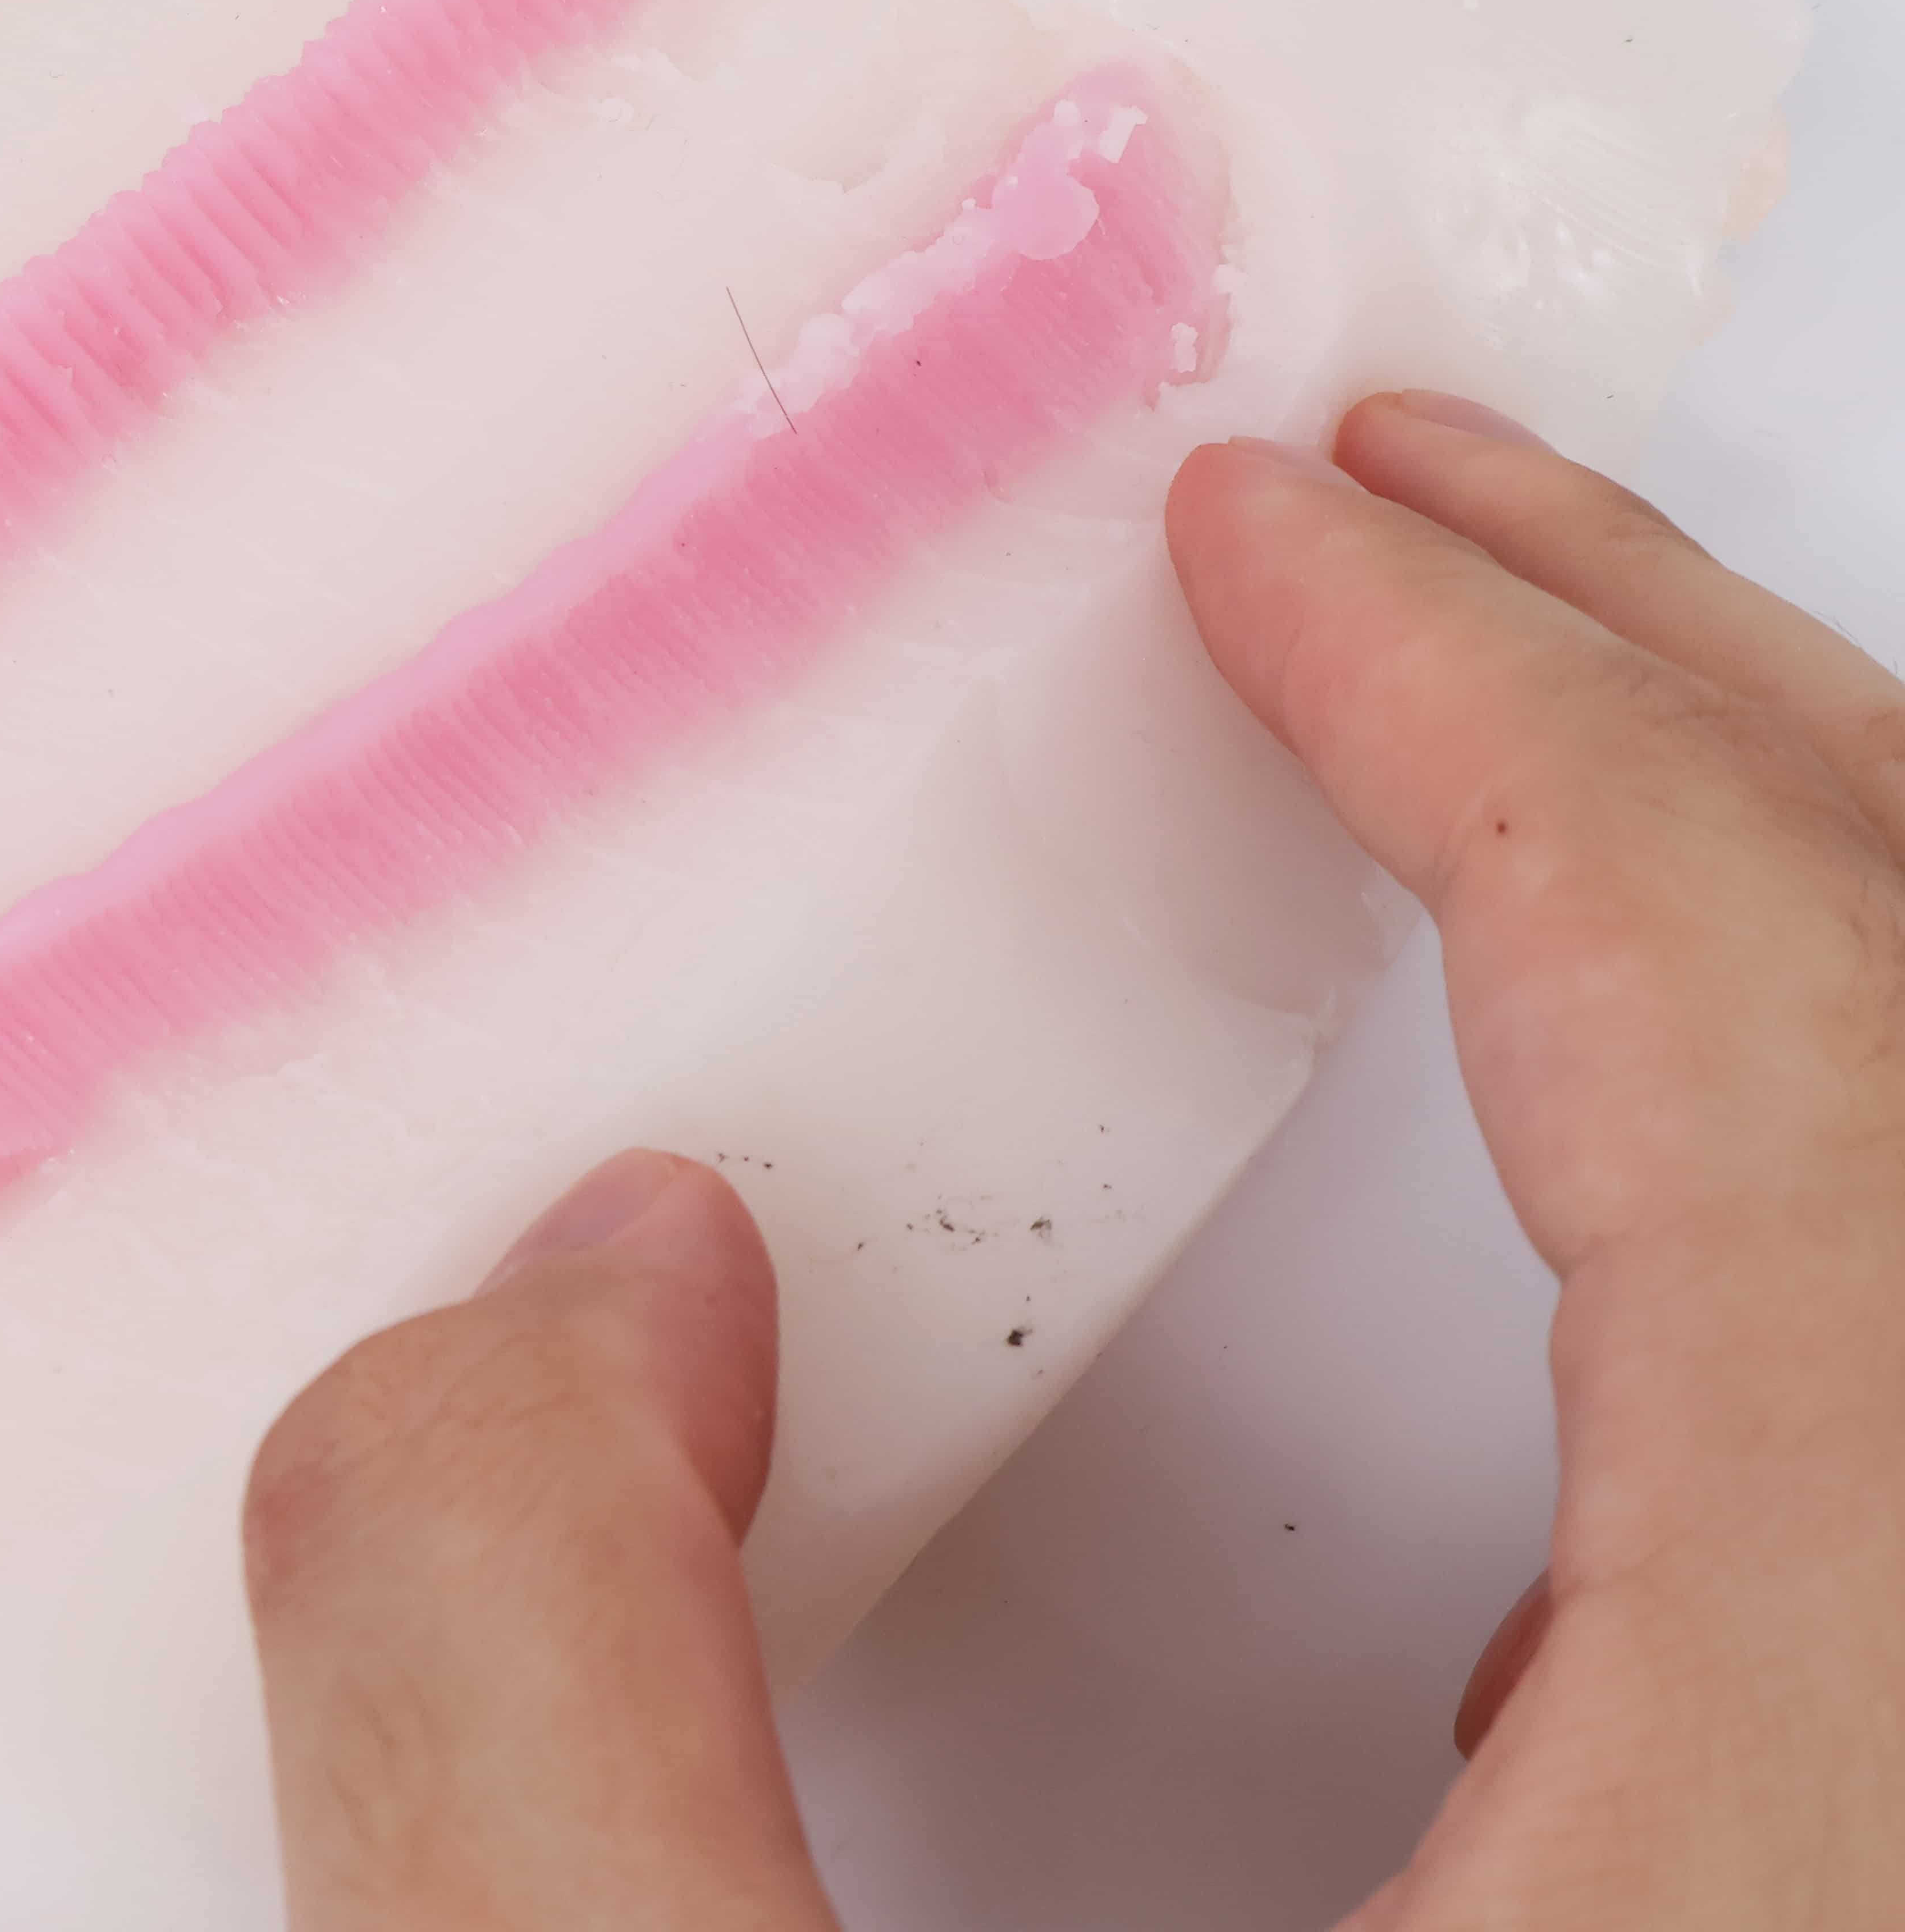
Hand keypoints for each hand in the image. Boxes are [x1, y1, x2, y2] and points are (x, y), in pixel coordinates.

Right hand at [240, 388, 1904, 1928]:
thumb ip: (531, 1702)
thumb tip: (589, 1297)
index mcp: (1811, 1807)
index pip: (1764, 1051)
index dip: (1495, 711)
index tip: (1262, 535)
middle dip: (1678, 712)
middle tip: (1426, 513)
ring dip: (1754, 936)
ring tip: (1525, 769)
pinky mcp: (1852, 1928)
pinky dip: (1780, 1229)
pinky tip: (1604, 1311)